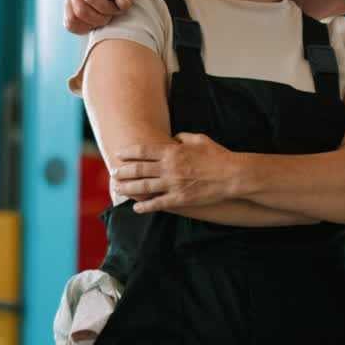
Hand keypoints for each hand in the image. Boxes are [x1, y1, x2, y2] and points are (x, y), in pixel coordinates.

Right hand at [63, 0, 143, 33]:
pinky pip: (69, 24)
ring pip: (72, 19)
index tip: (119, 7)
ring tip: (105, 17)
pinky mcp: (69, 5)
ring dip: (92, 24)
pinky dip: (83, 28)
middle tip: (113, 15)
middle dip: (100, 18)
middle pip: (80, 11)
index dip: (107, 8)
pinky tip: (97, 22)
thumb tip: (122, 5)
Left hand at [111, 133, 242, 212]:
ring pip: (143, 187)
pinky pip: (157, 203)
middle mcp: (169, 168)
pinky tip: (136, 208)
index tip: (118, 155)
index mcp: (172, 151)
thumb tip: (172, 138)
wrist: (232, 175)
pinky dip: (145, 206)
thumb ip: (182, 137)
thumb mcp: (200, 138)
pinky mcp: (180, 199)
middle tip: (113, 173)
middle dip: (122, 171)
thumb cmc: (217, 155)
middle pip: (138, 169)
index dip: (128, 153)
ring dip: (127, 188)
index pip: (143, 151)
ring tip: (117, 189)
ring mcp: (173, 184)